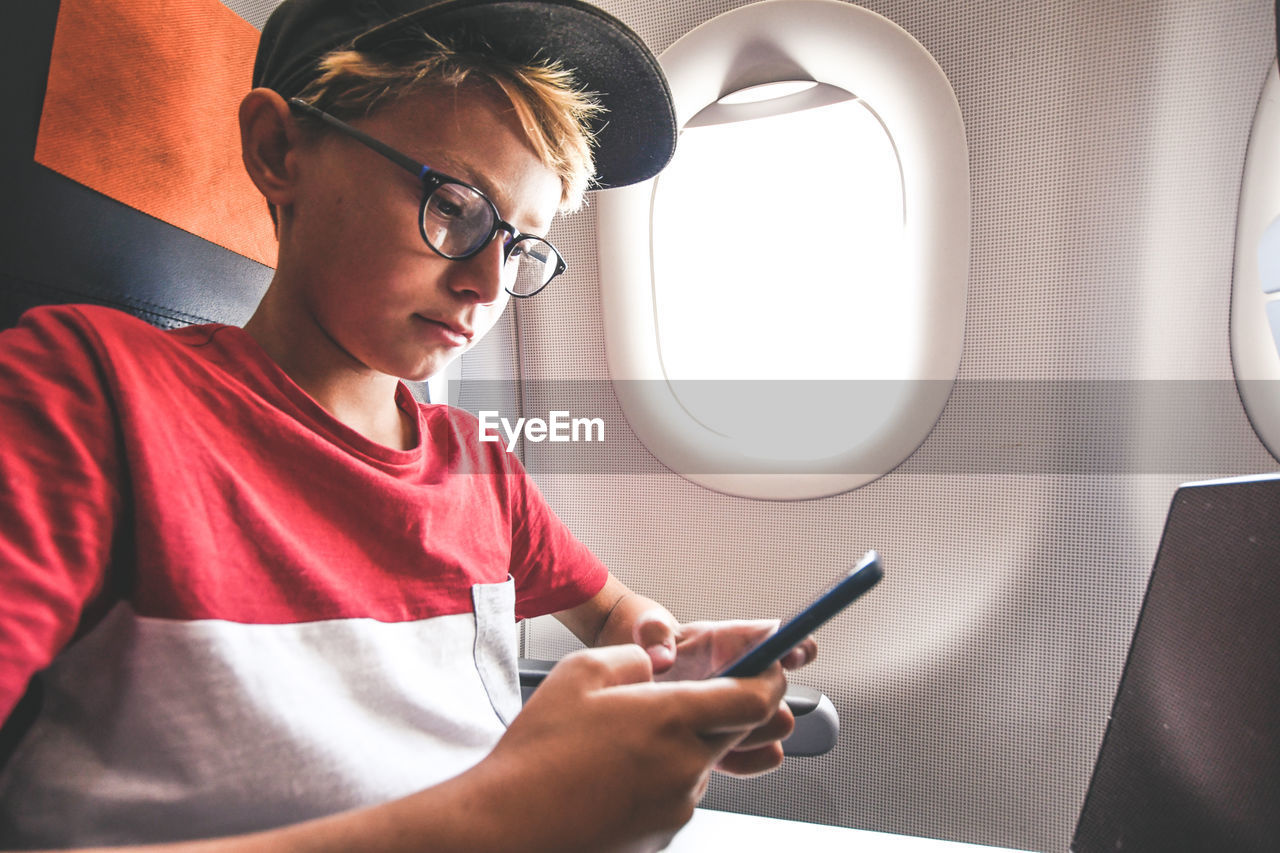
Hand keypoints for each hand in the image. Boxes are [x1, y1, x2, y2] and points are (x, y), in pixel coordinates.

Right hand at [473, 645, 786, 851]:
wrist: (509, 827)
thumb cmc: (538, 755)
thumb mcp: (580, 674)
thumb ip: (633, 658)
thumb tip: (658, 662)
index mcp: (673, 720)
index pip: (756, 698)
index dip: (770, 678)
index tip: (770, 667)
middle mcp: (685, 767)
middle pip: (735, 732)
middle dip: (722, 711)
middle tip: (681, 700)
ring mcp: (677, 808)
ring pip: (702, 765)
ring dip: (683, 748)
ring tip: (620, 747)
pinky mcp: (662, 836)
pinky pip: (677, 796)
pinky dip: (659, 780)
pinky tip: (613, 778)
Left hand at [631, 614, 817, 776]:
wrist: (643, 681)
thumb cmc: (656, 647)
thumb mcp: (648, 629)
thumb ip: (653, 633)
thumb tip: (663, 659)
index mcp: (738, 640)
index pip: (782, 636)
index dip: (797, 645)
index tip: (791, 658)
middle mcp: (754, 675)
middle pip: (784, 691)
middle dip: (757, 701)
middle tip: (718, 704)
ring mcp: (750, 708)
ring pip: (779, 726)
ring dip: (748, 731)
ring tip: (706, 727)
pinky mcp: (743, 739)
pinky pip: (767, 755)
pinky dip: (744, 759)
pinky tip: (711, 753)